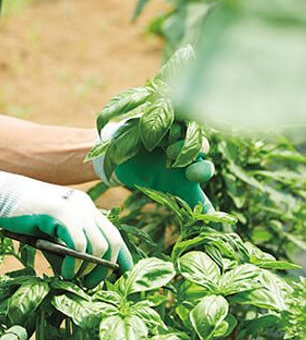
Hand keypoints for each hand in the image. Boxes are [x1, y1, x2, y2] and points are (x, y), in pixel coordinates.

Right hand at [0, 167, 131, 286]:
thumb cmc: (20, 218)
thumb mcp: (49, 237)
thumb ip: (65, 253)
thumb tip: (78, 278)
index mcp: (86, 209)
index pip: (114, 235)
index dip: (122, 259)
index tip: (117, 279)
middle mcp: (85, 206)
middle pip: (114, 241)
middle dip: (105, 270)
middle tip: (89, 285)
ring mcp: (75, 207)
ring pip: (100, 246)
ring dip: (88, 270)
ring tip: (72, 279)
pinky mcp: (61, 212)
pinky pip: (79, 245)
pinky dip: (73, 264)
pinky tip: (63, 273)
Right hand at [93, 122, 215, 211]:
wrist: (122, 161)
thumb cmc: (152, 176)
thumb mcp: (173, 190)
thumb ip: (195, 202)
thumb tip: (218, 225)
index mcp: (193, 165)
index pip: (205, 167)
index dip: (201, 170)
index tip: (189, 176)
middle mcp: (188, 146)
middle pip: (199, 144)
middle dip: (192, 150)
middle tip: (176, 156)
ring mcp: (174, 131)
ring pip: (186, 128)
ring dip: (179, 135)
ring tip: (167, 141)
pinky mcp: (158, 118)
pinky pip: (167, 114)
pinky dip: (167, 120)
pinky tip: (161, 126)